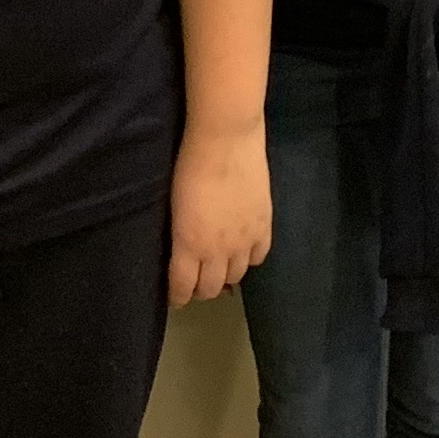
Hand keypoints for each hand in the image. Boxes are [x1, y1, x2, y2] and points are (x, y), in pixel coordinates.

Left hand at [165, 125, 272, 303]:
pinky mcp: (264, 226)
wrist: (225, 140)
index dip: (178, 297)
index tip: (175, 296)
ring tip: (219, 267)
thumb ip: (180, 235)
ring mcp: (244, 240)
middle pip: (210, 288)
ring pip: (236, 276)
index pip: (183, 288)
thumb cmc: (188, 166)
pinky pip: (259, 257)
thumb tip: (183, 250)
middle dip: (200, 290)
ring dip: (225, 276)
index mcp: (188, 246)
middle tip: (195, 281)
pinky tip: (243, 251)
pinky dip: (249, 260)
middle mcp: (217, 251)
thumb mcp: (174, 208)